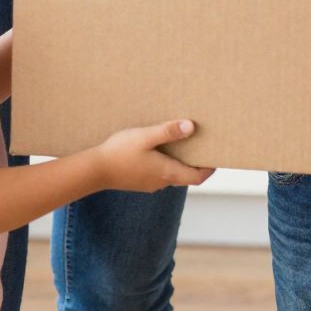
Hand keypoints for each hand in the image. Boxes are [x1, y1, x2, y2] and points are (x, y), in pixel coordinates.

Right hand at [97, 118, 213, 192]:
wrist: (93, 171)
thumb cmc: (119, 153)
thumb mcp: (145, 137)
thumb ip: (168, 131)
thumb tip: (191, 126)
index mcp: (167, 172)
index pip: (197, 177)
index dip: (209, 169)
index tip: (217, 158)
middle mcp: (161, 182)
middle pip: (186, 175)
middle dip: (195, 162)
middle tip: (201, 145)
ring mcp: (149, 184)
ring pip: (172, 174)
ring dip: (179, 162)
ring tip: (181, 143)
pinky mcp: (139, 181)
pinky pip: (159, 173)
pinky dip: (166, 163)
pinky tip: (158, 150)